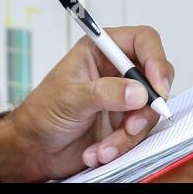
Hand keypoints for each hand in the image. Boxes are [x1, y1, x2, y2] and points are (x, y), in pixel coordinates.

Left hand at [0, 25, 174, 182]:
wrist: (35, 149)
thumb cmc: (43, 113)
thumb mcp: (71, 97)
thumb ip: (106, 92)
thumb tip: (139, 92)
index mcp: (101, 50)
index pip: (143, 41)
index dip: (156, 60)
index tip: (158, 87)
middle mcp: (116, 71)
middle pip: (155, 77)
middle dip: (147, 106)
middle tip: (132, 124)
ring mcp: (123, 98)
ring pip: (149, 111)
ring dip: (129, 134)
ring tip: (104, 147)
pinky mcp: (124, 123)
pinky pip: (139, 133)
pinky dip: (122, 146)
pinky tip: (99, 152)